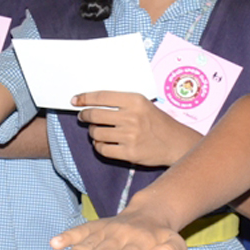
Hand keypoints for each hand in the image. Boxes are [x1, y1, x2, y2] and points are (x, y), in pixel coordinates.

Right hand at [51, 204, 187, 249]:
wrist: (151, 213)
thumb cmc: (163, 238)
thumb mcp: (177, 247)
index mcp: (141, 243)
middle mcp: (121, 235)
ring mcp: (106, 230)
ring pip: (89, 243)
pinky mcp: (96, 226)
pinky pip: (81, 230)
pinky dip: (68, 236)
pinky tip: (54, 243)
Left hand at [74, 91, 199, 167]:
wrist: (175, 142)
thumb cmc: (155, 121)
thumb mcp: (142, 104)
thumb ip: (120, 102)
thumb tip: (90, 102)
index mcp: (134, 101)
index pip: (101, 96)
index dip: (84, 98)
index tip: (75, 100)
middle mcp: (131, 117)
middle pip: (94, 115)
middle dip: (84, 116)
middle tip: (83, 117)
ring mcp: (130, 136)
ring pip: (96, 133)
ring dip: (93, 132)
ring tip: (98, 131)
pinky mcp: (129, 153)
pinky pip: (102, 149)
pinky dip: (99, 146)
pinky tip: (103, 143)